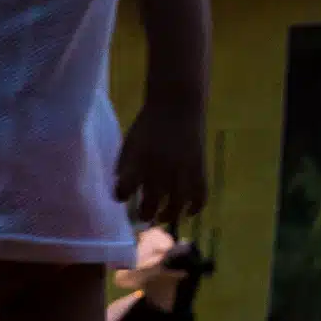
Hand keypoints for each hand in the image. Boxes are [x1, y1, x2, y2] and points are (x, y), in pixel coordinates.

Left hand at [116, 99, 207, 225]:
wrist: (176, 103)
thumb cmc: (150, 124)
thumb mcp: (130, 143)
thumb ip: (124, 166)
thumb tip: (120, 189)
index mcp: (138, 162)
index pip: (124, 191)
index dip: (122, 196)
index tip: (123, 198)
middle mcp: (158, 170)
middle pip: (150, 206)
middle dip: (144, 214)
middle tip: (143, 216)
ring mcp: (180, 171)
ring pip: (175, 207)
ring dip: (167, 216)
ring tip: (162, 217)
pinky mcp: (198, 169)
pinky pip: (199, 196)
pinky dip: (195, 208)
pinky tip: (187, 212)